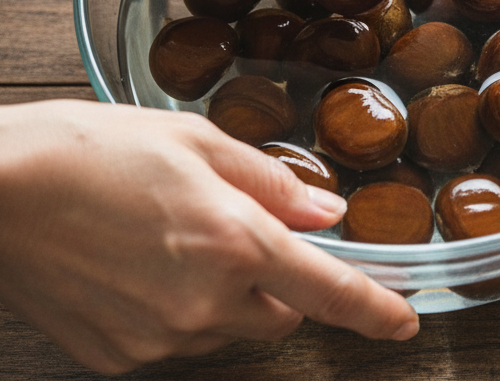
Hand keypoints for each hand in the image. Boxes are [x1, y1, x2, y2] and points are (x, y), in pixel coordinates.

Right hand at [0, 100, 418, 373]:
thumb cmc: (96, 150)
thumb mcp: (197, 142)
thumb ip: (271, 183)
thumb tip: (324, 213)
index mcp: (235, 242)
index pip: (328, 291)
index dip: (373, 310)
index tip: (403, 321)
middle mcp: (204, 303)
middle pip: (279, 314)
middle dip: (278, 282)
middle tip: (237, 232)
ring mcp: (158, 339)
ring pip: (228, 329)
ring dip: (225, 295)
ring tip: (173, 238)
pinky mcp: (117, 358)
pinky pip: (175, 340)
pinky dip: (177, 310)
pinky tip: (138, 265)